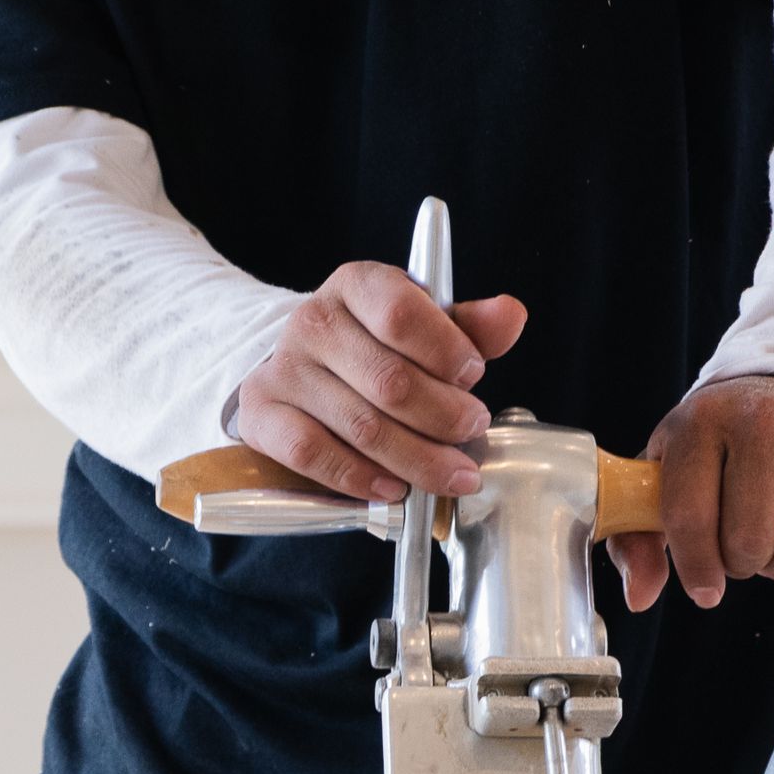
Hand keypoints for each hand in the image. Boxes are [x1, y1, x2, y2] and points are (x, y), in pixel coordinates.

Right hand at [235, 263, 526, 503]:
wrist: (302, 371)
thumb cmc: (376, 348)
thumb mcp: (424, 327)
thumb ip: (468, 326)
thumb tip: (511, 314)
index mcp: (357, 285)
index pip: (401, 312)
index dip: (447, 351)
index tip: (474, 376)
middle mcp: (314, 321)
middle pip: (389, 379)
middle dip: (444, 416)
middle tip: (473, 430)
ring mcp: (284, 369)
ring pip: (361, 425)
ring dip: (417, 459)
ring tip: (453, 473)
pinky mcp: (262, 414)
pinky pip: (314, 454)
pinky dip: (361, 478)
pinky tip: (394, 489)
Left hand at [606, 378, 773, 611]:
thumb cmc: (727, 436)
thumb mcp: (672, 465)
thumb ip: (639, 534)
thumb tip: (640, 596)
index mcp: (699, 420)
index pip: (689, 519)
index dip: (697, 569)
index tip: (706, 589)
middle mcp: (760, 417)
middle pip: (750, 543)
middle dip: (746, 563)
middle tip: (748, 545)